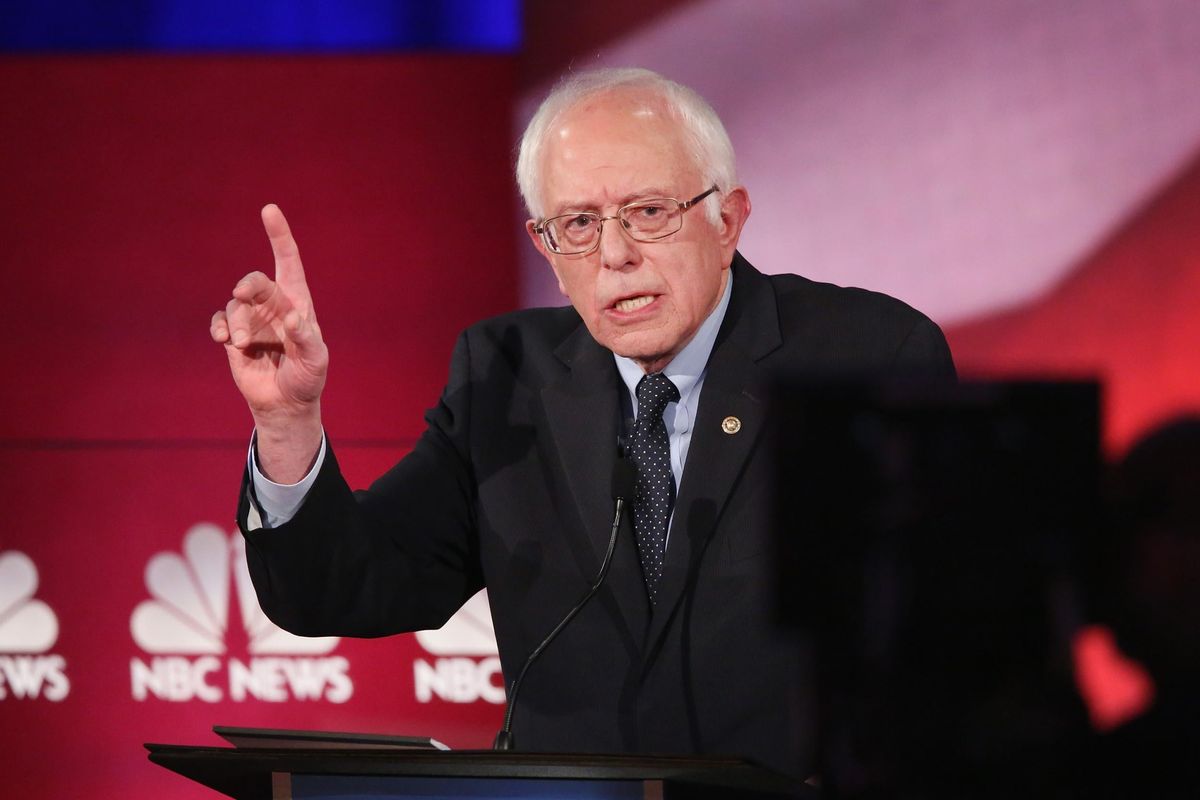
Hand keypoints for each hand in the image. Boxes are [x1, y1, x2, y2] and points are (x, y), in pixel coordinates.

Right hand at [211, 205, 326, 478]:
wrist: (286, 402)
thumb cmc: (307, 377)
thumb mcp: (316, 360)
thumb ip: (306, 338)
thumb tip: (291, 315)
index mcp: (298, 302)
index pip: (288, 262)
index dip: (279, 235)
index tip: (269, 209)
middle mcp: (273, 305)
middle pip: (255, 281)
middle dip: (249, 285)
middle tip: (243, 294)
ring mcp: (252, 319)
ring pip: (235, 305)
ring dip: (236, 323)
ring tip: (240, 344)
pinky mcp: (233, 336)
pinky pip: (220, 321)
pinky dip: (220, 328)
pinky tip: (225, 341)